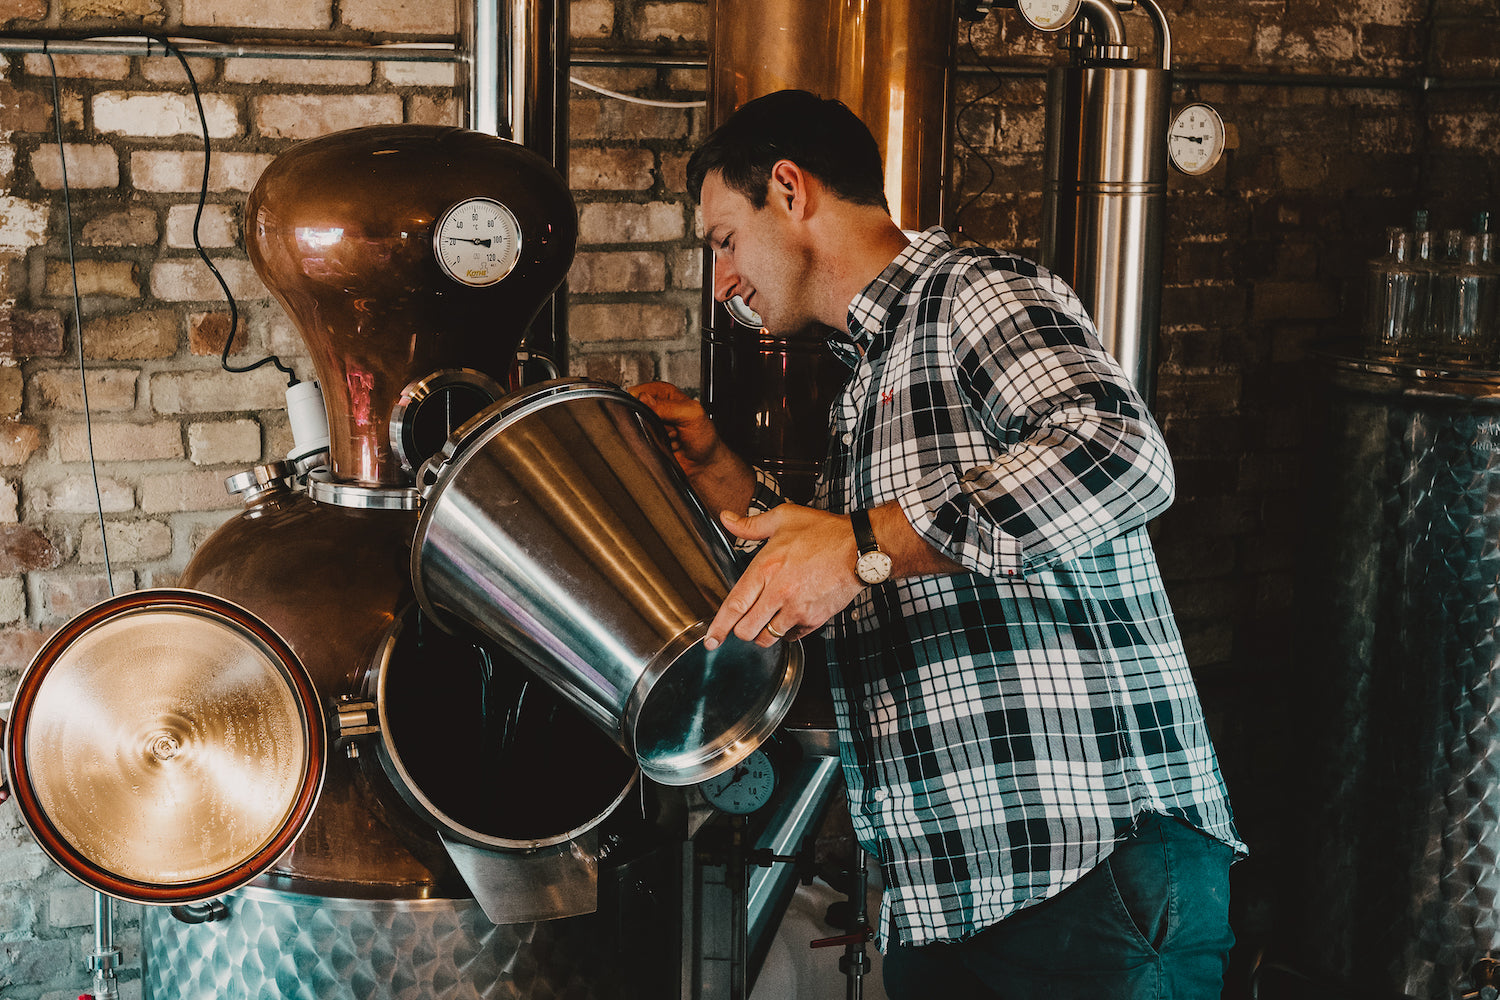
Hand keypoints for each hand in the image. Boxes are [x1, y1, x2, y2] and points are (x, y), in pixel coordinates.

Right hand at [628, 381, 753, 515]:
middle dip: (651, 423)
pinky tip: (665, 446)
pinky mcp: (648, 440)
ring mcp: (651, 425)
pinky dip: (652, 446)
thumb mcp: (692, 414)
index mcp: (665, 393)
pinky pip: (638, 443)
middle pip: (636, 411)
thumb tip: (645, 400)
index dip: (646, 404)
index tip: (660, 414)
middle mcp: (656, 407)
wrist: (703, 465)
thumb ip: (669, 406)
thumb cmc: (704, 438)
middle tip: (670, 428)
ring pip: (636, 428)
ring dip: (653, 436)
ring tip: (670, 438)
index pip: (641, 391)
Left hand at [704, 504, 865, 649]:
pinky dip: (786, 633)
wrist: (861, 548)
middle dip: (740, 631)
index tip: (711, 640)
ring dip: (762, 634)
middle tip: (743, 624)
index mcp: (766, 568)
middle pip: (746, 629)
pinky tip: (788, 618)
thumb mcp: (783, 519)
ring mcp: (797, 608)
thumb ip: (750, 525)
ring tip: (765, 622)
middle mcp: (779, 592)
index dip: (719, 627)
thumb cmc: (824, 532)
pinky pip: (792, 637)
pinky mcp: (814, 619)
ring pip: (767, 638)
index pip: (734, 605)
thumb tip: (726, 518)